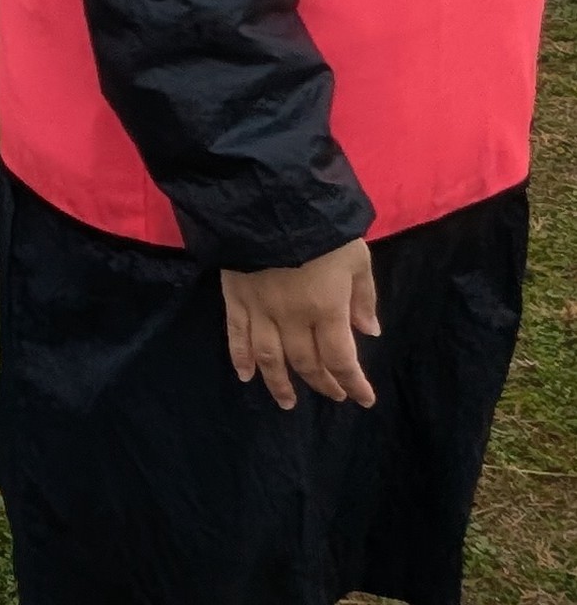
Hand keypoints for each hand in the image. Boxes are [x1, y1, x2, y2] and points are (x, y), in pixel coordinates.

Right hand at [220, 240, 379, 409]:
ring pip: (270, 357)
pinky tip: (246, 376)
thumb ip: (363, 297)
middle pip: (306, 362)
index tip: (363, 399)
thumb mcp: (356, 258)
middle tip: (333, 395)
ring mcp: (260, 310)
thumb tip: (369, 331)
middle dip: (322, 383)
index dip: (353, 383)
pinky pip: (236, 335)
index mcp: (326, 309)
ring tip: (287, 402)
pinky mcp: (235, 298)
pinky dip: (240, 357)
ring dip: (279, 383)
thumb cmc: (321, 229)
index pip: (341, 358)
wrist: (268, 202)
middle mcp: (292, 318)